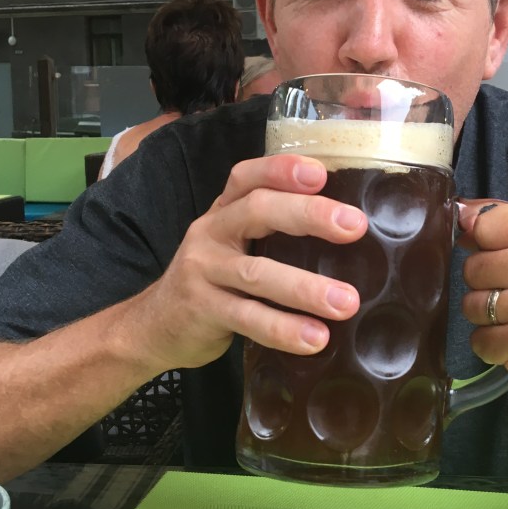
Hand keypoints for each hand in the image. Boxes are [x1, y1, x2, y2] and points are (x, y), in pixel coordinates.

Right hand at [128, 155, 367, 371]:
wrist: (153, 326)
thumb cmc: (213, 281)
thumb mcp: (234, 246)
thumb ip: (273, 233)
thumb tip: (352, 233)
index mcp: (224, 211)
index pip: (248, 177)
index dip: (281, 169)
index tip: (320, 174)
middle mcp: (210, 232)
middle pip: (257, 211)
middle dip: (308, 215)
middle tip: (354, 227)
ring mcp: (202, 271)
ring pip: (257, 273)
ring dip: (305, 288)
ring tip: (346, 303)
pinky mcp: (201, 310)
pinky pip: (247, 318)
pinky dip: (283, 329)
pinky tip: (315, 339)